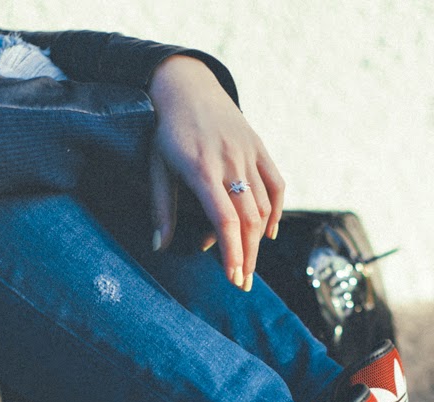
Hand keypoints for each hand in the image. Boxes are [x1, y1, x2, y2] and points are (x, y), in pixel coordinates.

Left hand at [147, 55, 284, 290]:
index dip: (231, 252)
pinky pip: (276, 184)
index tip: (232, 277)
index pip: (224, 219)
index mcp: (202, 169)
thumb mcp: (157, 168)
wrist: (188, 87)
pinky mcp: (259, 147)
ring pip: (263, 206)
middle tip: (241, 282)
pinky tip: (268, 233)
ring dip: (257, 240)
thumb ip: (161, 208)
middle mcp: (230, 162)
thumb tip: (159, 247)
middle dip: (247, 255)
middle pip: (248, 219)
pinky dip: (276, 211)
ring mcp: (248, 153)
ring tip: (248, 264)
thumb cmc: (166, 131)